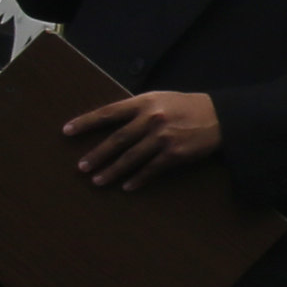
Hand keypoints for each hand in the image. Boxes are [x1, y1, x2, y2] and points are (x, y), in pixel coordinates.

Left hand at [65, 89, 223, 188]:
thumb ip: (137, 109)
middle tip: (81, 167)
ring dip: (112, 171)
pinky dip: (137, 179)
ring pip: (130, 158)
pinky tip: (126, 187)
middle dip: (97, 155)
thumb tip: (110, 122)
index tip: (67, 131)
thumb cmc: (185, 106)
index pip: (108, 112)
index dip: (86, 122)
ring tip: (97, 181)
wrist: (219, 116)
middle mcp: (151, 119)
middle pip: (117, 140)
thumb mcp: (160, 99)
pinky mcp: (174, 154)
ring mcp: (163, 137)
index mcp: (144, 102)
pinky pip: (150, 170)